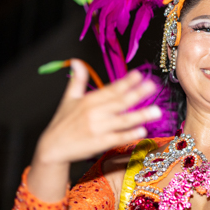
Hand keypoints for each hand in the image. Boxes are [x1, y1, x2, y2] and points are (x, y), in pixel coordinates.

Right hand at [34, 59, 161, 165]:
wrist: (52, 148)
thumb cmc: (62, 123)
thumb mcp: (68, 99)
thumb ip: (77, 80)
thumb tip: (76, 61)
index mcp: (89, 100)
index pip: (111, 89)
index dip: (126, 82)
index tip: (140, 74)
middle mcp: (94, 113)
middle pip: (120, 102)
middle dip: (138, 93)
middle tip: (153, 86)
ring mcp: (97, 128)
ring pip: (123, 120)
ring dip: (140, 115)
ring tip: (157, 111)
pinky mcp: (99, 143)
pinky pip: (117, 138)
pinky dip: (129, 134)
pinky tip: (142, 131)